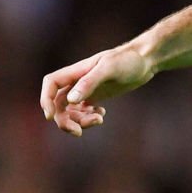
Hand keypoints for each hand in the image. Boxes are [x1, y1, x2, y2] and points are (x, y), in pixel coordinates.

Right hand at [37, 43, 157, 136]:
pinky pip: (83, 112)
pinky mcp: (96, 96)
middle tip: (79, 132)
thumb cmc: (128, 60)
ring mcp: (86, 89)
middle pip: (58, 104)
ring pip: (71, 111)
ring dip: (80, 121)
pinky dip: (88, 118)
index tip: (51, 117)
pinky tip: (102, 113)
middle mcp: (77, 81)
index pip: (51, 84)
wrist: (144, 60)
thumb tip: (71, 100)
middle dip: (65, 121)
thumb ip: (89, 82)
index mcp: (76, 71)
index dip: (46, 100)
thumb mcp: (109, 69)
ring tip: (100, 118)